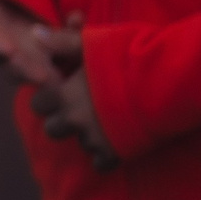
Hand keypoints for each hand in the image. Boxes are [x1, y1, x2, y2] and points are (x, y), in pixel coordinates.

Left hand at [29, 25, 117, 169]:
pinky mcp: (116, 153)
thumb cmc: (128, 57)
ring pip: (78, 144)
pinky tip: (115, 142)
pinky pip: (100, 164)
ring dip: (86, 136)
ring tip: (102, 124)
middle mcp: (74, 119)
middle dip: (62, 121)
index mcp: (64, 94)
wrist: (167, 82)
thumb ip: (61, 43)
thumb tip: (33, 35)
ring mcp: (94, 138)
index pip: (38, 103)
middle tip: (79, 111)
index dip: (48, 98)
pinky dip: (105, 156)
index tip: (60, 93)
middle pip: (52, 129)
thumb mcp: (92, 44)